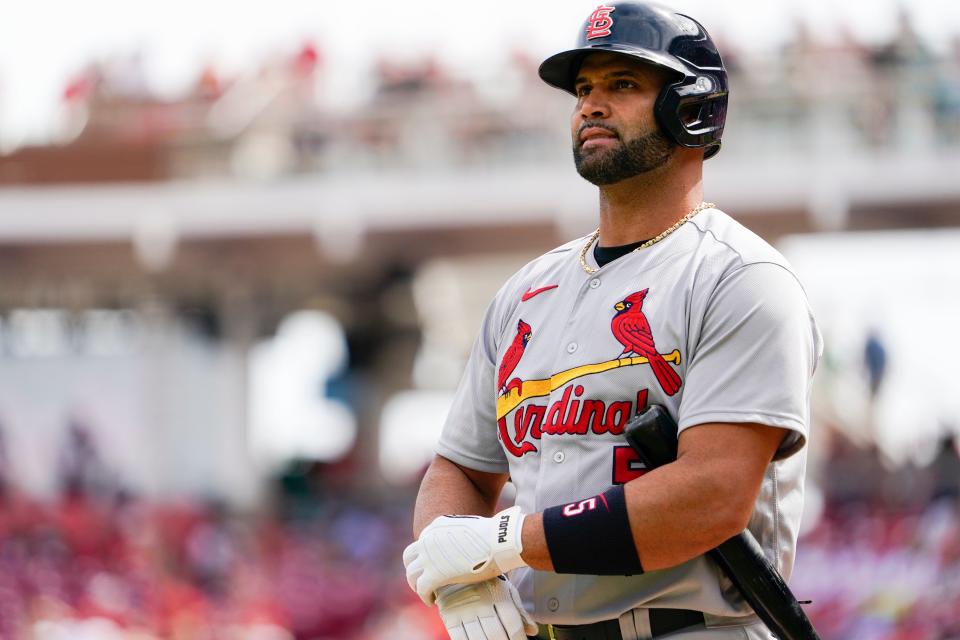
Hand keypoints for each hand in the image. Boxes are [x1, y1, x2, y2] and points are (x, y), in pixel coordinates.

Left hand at [403, 506, 526, 603]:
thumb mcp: (467, 529)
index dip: (424, 557)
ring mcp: (429, 557)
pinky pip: (421, 588)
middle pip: (409, 557)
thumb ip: (456, 537)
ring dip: (417, 585)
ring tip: (426, 593)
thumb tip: (462, 548)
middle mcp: (427, 539)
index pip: (421, 543)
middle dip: (414, 569)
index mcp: (435, 526)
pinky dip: (424, 596)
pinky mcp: (434, 574)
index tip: (432, 567)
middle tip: (422, 580)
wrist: (499, 541)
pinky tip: (432, 601)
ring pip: (412, 574)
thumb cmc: (493, 535)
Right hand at [437, 576, 538, 639]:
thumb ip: (519, 611)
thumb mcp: (504, 590)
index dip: (518, 639)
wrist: (454, 567)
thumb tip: (532, 631)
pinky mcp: (449, 616)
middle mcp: (481, 601)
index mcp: (498, 593)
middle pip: (495, 634)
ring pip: (479, 639)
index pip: (512, 624)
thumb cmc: (483, 582)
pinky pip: (460, 638)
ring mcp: (464, 609)